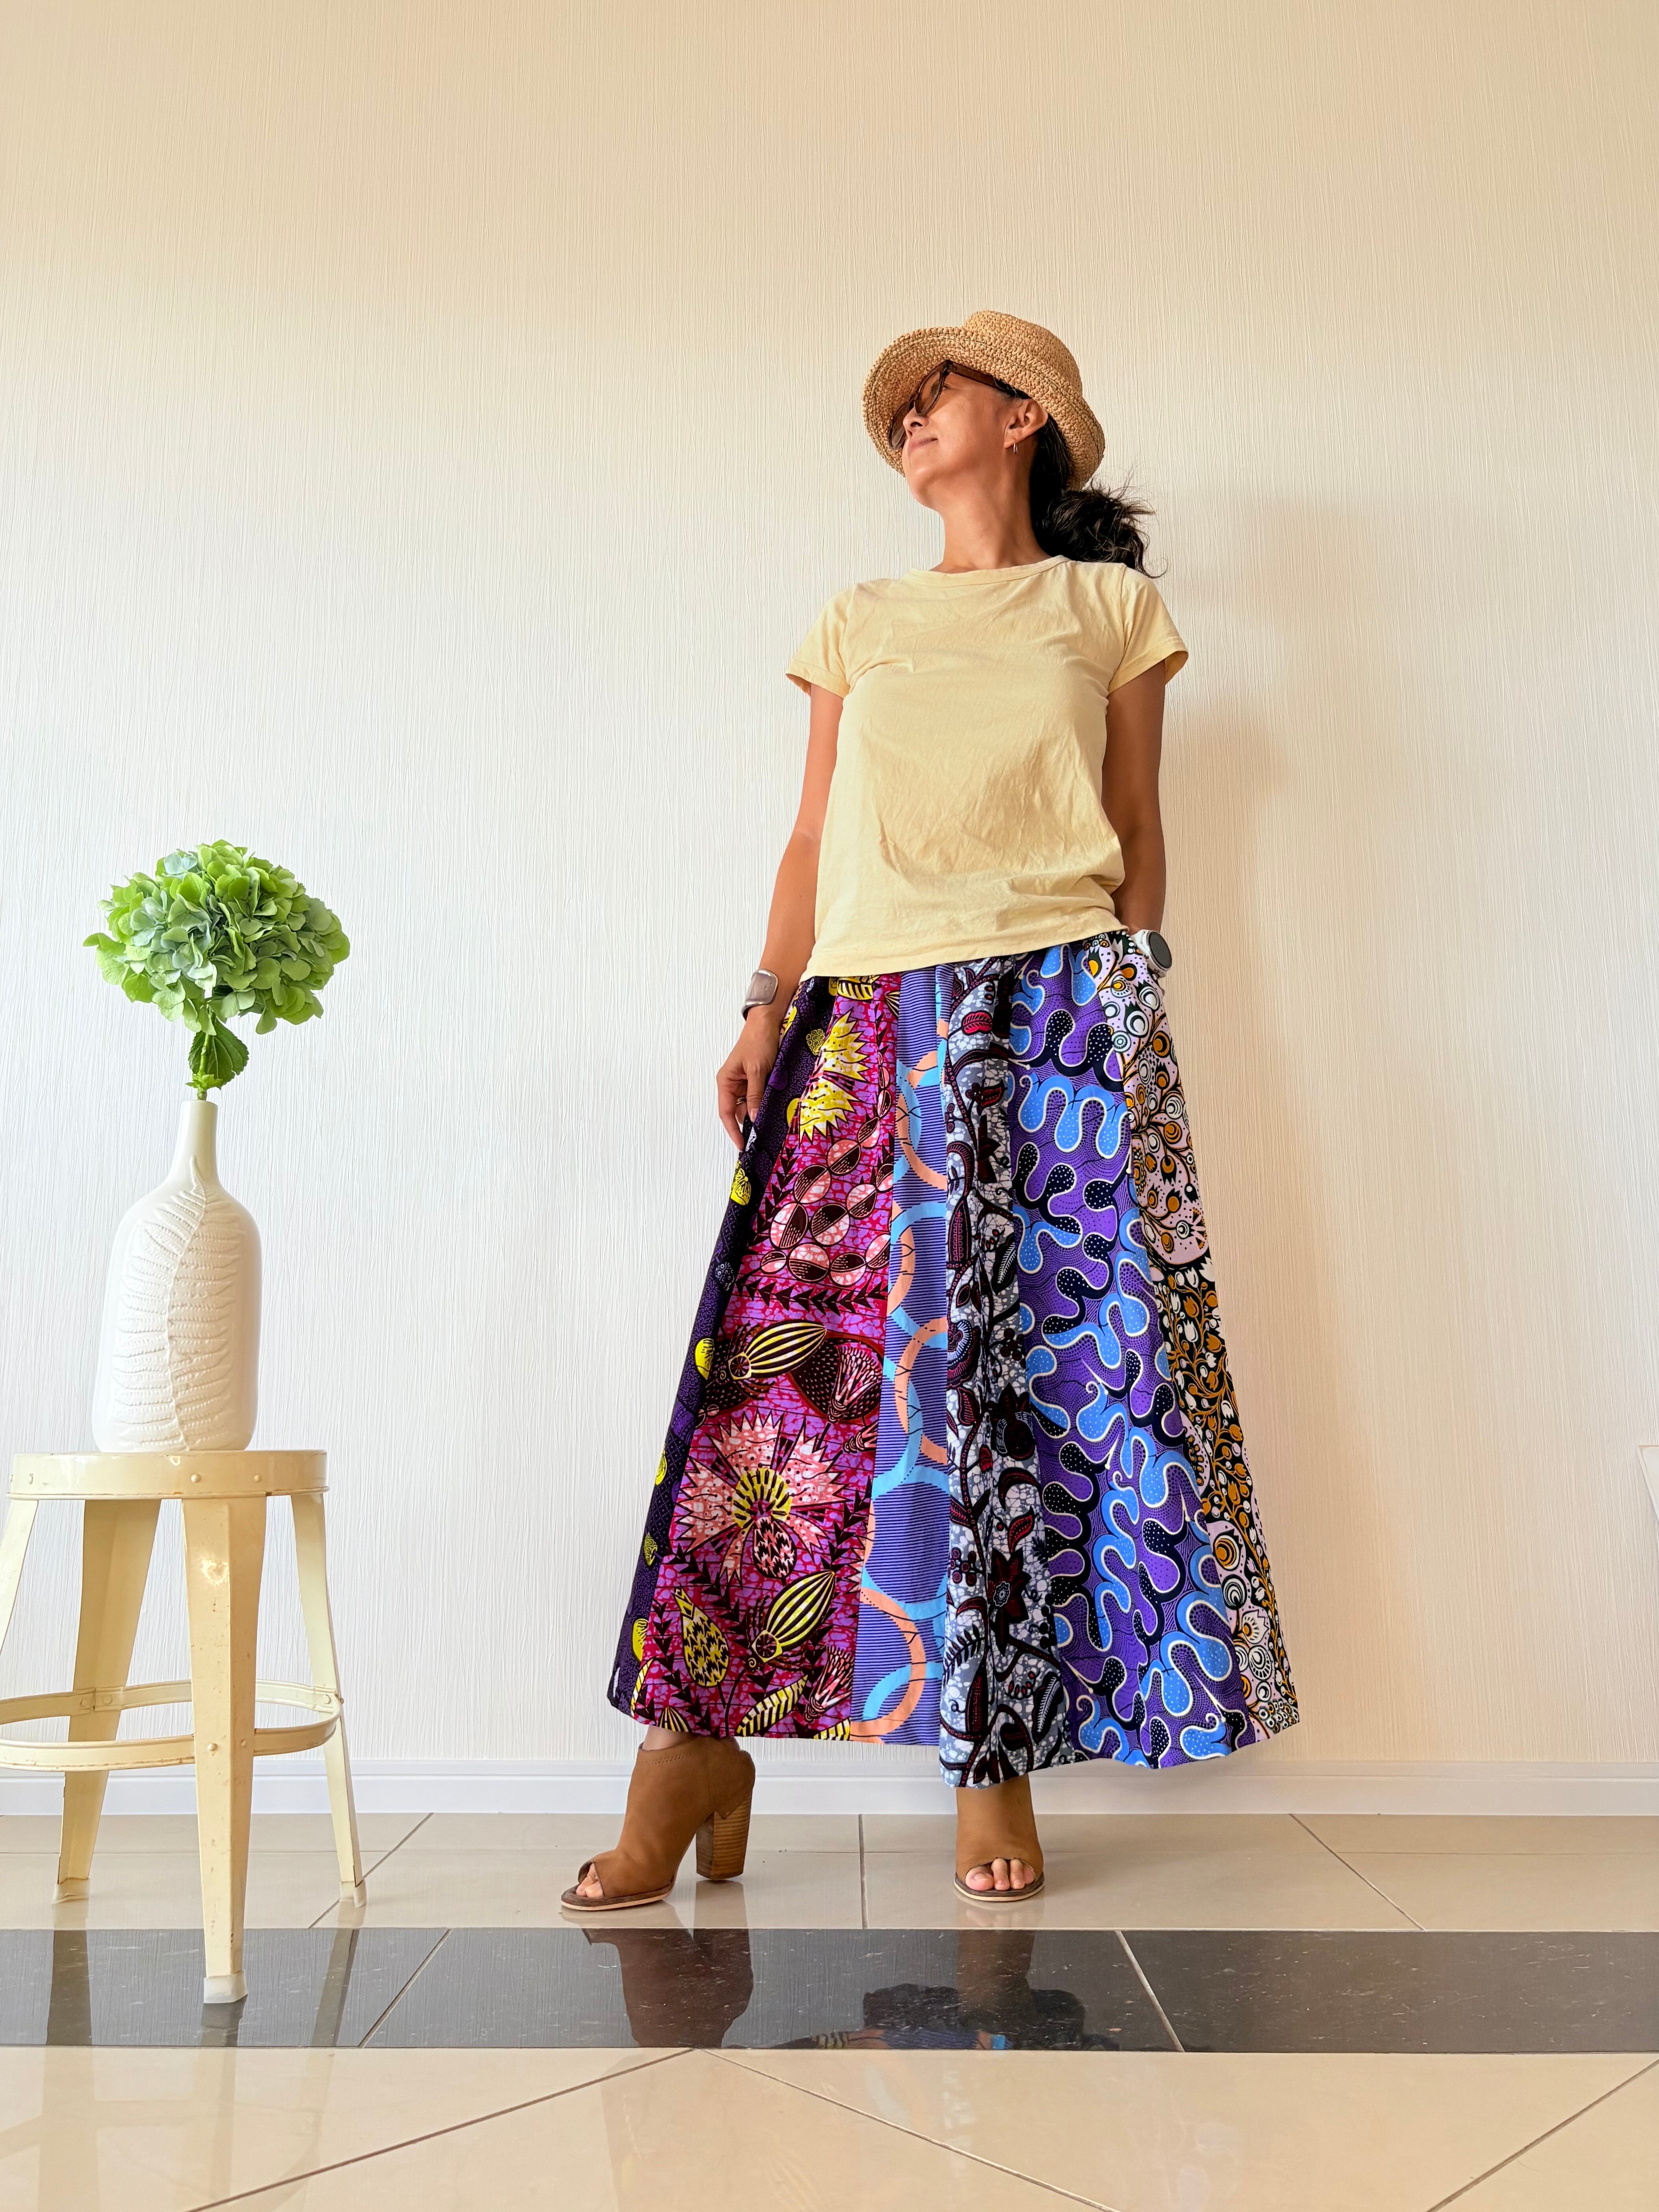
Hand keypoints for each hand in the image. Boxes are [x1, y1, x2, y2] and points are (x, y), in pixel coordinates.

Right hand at [717, 1010, 781, 1146]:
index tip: (742, 1145)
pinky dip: (764, 1104)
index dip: (733, 1131)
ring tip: (770, 1125)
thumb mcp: (757, 1070)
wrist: (767, 1022)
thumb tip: (754, 1118)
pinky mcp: (755, 1080)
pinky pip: (757, 1097)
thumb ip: (755, 1095)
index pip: (726, 1112)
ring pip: (749, 1105)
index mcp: (725, 1081)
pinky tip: (773, 1111)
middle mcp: (732, 1084)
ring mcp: (744, 1082)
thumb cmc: (758, 1042)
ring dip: (758, 1114)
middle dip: (748, 1124)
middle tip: (760, 1140)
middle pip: (737, 1111)